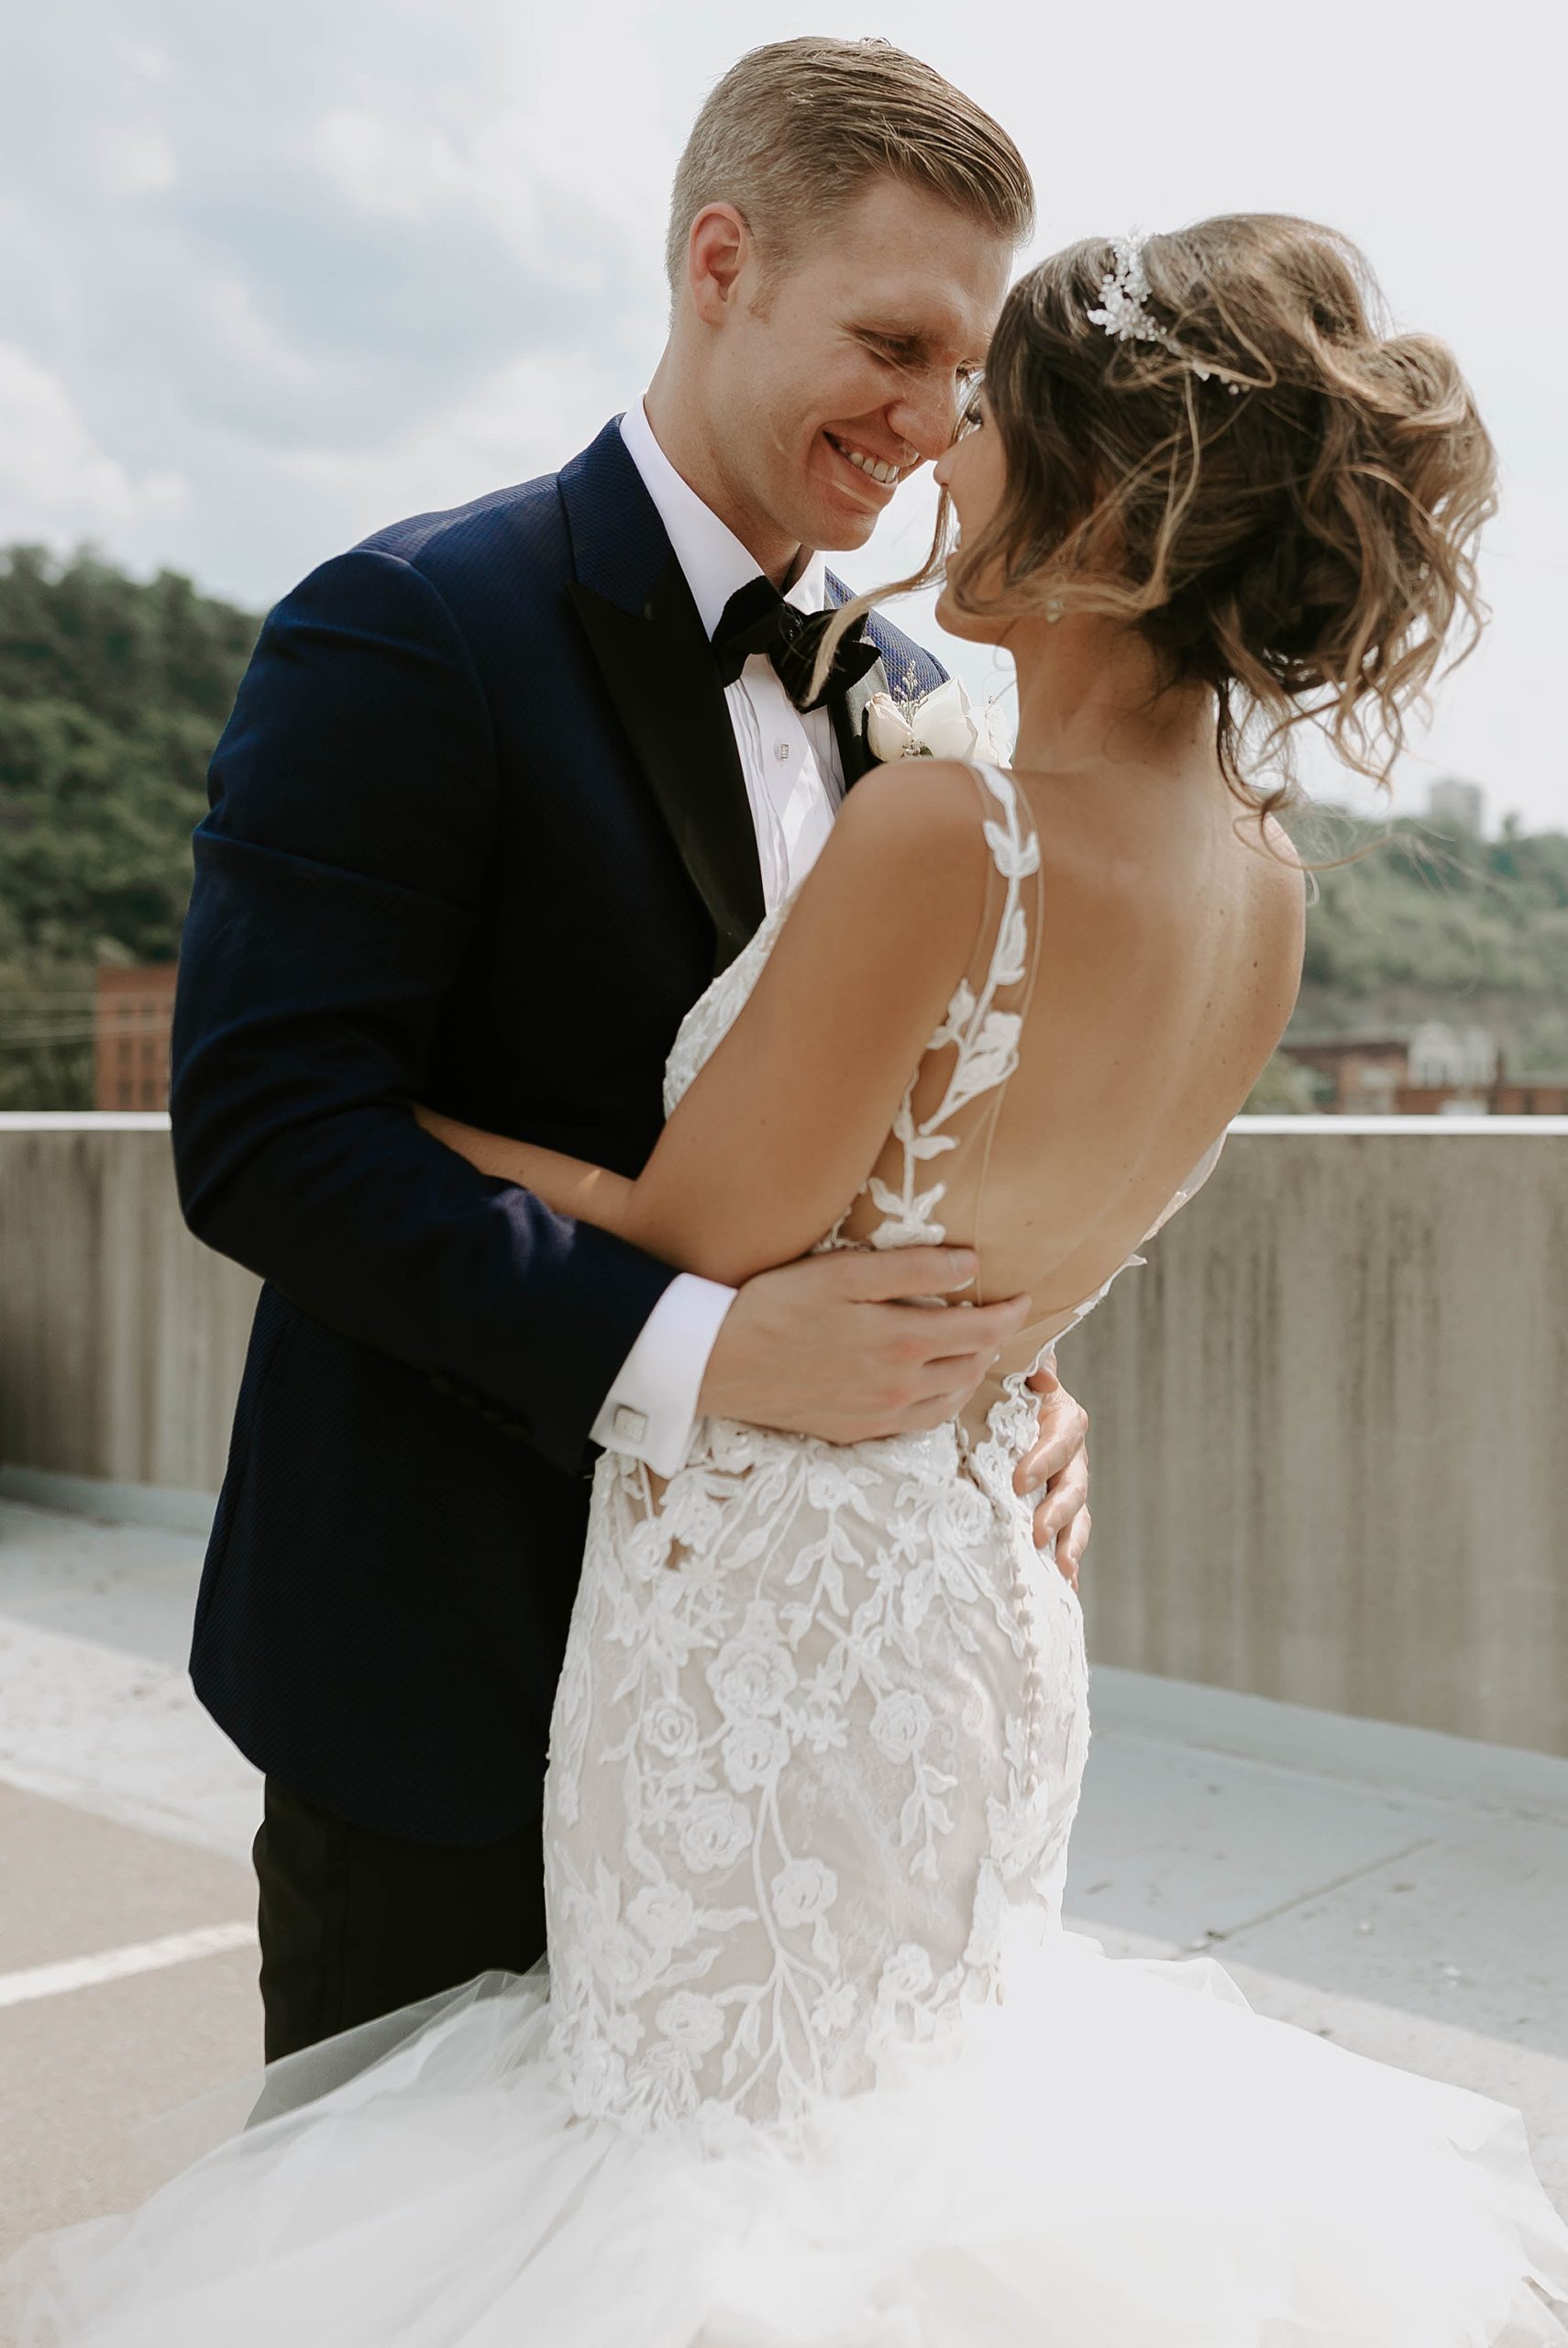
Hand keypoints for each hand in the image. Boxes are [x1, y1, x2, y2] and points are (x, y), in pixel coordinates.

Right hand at [698, 1247, 1033, 1445]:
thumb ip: (912, 1269)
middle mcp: (900, 1388)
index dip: (1010, 1313)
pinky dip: (942, 1401)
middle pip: (971, 1367)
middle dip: (994, 1341)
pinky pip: (919, 1423)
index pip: (981, 1330)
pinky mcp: (856, 1432)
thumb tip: (971, 1265)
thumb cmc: (775, 1306)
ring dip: (972, 1373)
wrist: (717, 1363)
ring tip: (974, 1347)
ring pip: (951, 1399)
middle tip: (999, 1317)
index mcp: (902, 1344)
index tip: (1023, 1296)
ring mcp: (879, 1416)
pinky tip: (934, 1383)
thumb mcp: (843, 1272)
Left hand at [1014, 1362, 1089, 1587]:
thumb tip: (1043, 1377)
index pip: (1063, 1437)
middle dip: (1058, 1511)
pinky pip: (1066, 1534)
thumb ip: (1028, 1366)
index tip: (1019, 1482)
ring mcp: (1065, 1484)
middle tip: (1037, 1533)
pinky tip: (1064, 1587)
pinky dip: (1066, 1558)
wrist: (995, 1398)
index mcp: (1061, 1416)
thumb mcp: (1009, 1366)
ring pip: (1077, 1514)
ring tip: (1062, 1569)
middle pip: (1075, 1483)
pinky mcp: (1053, 1507)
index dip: (1046, 1460)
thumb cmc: (999, 1381)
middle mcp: (1070, 1453)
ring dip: (1071, 1542)